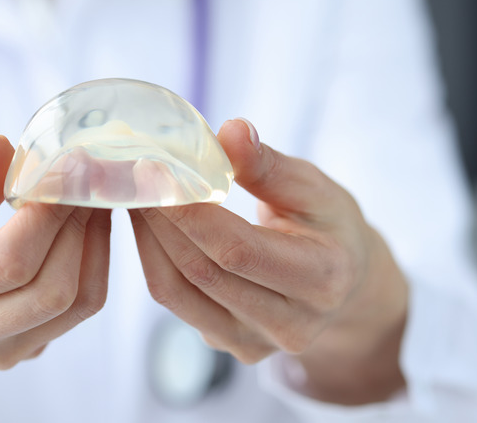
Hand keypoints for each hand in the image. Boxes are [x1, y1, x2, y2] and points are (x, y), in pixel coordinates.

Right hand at [0, 134, 111, 422]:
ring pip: (77, 303)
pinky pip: (80, 310)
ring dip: (95, 243)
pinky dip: (93, 261)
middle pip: (51, 290)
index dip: (46, 215)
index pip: (7, 262)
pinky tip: (84, 225)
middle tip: (85, 177)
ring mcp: (3, 351)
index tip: (62, 169)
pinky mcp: (28, 349)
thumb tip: (3, 146)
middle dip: (78, 226)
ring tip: (89, 197)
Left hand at [130, 119, 407, 404]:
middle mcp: (289, 325)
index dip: (189, 212)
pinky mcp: (229, 345)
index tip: (155, 171)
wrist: (344, 285)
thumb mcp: (315, 189)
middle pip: (201, 271)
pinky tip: (147, 226)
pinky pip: (176, 302)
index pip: (237, 249)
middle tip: (132, 177)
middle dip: (159, 220)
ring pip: (177, 292)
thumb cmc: (329, 226)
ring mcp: (255, 343)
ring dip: (147, 240)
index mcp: (322, 279)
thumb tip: (229, 131)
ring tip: (135, 196)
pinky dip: (153, 260)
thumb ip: (270, 166)